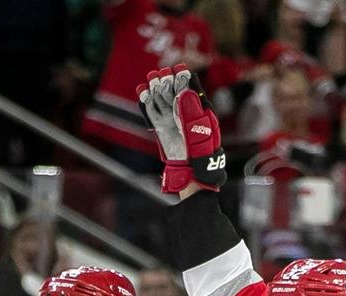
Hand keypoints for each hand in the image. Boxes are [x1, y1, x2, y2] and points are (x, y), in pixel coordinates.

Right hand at [137, 64, 225, 193]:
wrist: (192, 177)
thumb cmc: (201, 157)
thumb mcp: (200, 133)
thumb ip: (192, 113)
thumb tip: (184, 93)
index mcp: (200, 115)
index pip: (191, 93)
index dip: (185, 80)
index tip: (179, 69)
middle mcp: (185, 118)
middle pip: (175, 95)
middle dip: (168, 83)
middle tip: (161, 72)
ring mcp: (173, 124)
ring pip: (163, 103)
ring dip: (157, 90)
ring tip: (151, 78)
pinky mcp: (162, 132)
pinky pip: (154, 115)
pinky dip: (148, 104)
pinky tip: (143, 93)